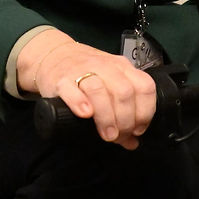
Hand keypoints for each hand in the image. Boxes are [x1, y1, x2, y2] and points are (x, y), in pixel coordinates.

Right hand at [19, 29, 157, 148]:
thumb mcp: (109, 87)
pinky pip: (72, 89)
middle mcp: (106, 67)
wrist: (53, 55)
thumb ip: (123, 114)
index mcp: (122, 68)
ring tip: (107, 134)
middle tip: (118, 136)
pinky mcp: (61, 79)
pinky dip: (79, 102)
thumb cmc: (85, 75)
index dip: (145, 111)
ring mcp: (82, 71)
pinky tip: (85, 114)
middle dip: (125, 120)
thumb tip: (133, 142)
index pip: (144, 87)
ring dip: (106, 117)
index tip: (137, 129)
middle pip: (124, 92)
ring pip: (99, 89)